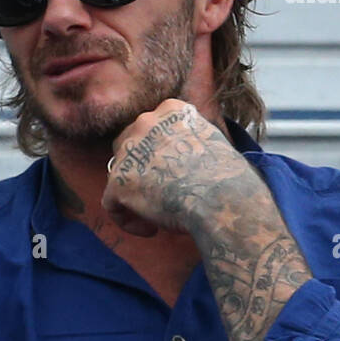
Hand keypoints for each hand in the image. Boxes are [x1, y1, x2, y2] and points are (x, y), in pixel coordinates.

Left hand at [101, 99, 256, 236]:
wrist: (222, 199)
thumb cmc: (228, 178)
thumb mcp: (215, 142)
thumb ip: (192, 139)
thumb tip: (190, 154)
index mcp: (171, 111)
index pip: (153, 129)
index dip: (158, 154)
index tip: (174, 174)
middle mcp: (145, 123)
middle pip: (129, 147)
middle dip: (141, 172)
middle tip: (161, 194)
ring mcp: (129, 151)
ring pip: (119, 175)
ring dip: (135, 195)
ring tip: (158, 216)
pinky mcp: (118, 181)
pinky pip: (111, 204)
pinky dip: (128, 220)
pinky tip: (151, 230)